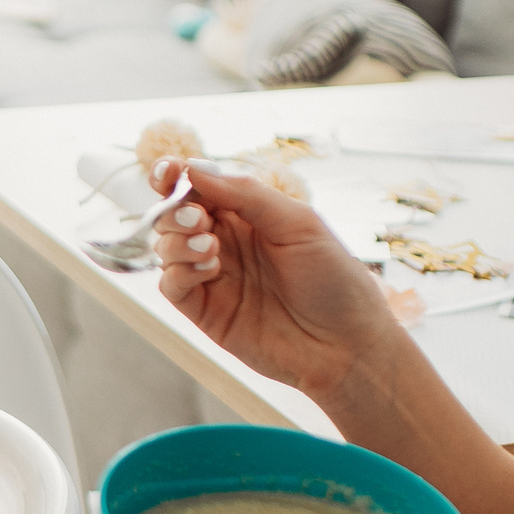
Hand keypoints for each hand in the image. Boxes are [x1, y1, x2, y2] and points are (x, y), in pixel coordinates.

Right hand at [149, 158, 400, 402]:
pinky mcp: (206, 311)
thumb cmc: (334, 279)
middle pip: (175, 214)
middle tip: (198, 219)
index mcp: (248, 214)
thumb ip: (246, 194)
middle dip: (176, 210)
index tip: (168, 173)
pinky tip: (210, 270)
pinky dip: (179, 272)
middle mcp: (226, 241)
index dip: (176, 175)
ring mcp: (213, 276)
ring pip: (167, 247)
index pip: (199, 186)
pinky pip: (171, 284)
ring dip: (178, 240)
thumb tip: (194, 169)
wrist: (346, 345)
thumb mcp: (297, 223)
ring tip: (210, 248)